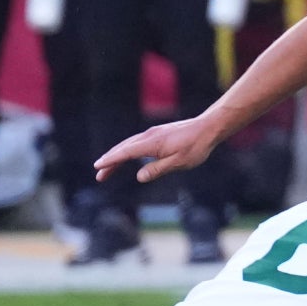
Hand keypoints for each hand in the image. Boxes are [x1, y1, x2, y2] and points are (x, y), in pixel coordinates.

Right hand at [94, 115, 218, 183]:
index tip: (98, 166)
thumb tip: (139, 177)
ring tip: (107, 167)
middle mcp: (149, 136)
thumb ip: (158, 169)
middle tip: (98, 173)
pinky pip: (137, 142)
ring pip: (130, 144)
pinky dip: (127, 150)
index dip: (111, 160)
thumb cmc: (196, 146)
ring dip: (117, 155)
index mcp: (152, 143)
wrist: (208, 128)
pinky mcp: (158, 134)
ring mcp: (153, 133)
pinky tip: (126, 156)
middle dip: (110, 160)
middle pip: (124, 148)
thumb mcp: (179, 162)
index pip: (126, 152)